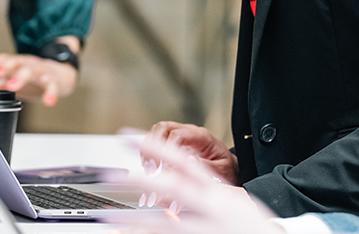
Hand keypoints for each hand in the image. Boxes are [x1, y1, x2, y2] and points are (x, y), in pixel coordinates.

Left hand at [0, 54, 76, 104]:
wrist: (61, 75)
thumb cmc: (34, 78)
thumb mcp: (13, 79)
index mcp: (18, 64)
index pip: (6, 59)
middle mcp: (28, 65)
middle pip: (18, 63)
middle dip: (7, 66)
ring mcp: (41, 71)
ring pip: (32, 71)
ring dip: (21, 77)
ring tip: (12, 85)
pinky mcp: (54, 81)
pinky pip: (51, 86)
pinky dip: (50, 93)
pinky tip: (48, 101)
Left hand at [107, 140, 282, 233]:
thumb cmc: (252, 227)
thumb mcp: (232, 203)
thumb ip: (205, 193)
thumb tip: (174, 191)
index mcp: (216, 190)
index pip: (182, 159)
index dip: (155, 145)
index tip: (128, 134)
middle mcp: (213, 206)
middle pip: (173, 186)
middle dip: (141, 179)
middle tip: (108, 174)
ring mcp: (208, 226)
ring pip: (164, 222)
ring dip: (134, 221)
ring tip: (107, 219)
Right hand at [141, 122, 237, 184]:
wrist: (229, 169)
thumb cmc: (226, 169)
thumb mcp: (221, 170)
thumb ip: (206, 166)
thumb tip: (188, 160)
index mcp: (202, 137)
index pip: (178, 134)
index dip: (166, 148)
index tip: (161, 165)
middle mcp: (190, 132)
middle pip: (163, 127)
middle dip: (152, 144)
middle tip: (151, 166)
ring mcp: (182, 135)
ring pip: (157, 130)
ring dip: (148, 146)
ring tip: (148, 167)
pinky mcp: (176, 142)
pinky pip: (158, 139)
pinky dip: (150, 150)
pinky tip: (150, 165)